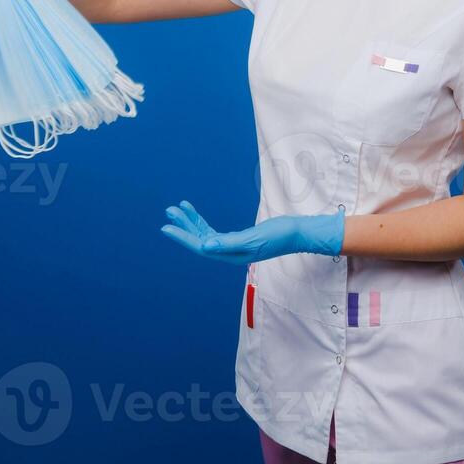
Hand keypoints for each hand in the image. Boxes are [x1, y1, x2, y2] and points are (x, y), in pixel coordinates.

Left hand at [159, 200, 344, 265]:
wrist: (298, 232)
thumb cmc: (279, 236)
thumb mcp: (252, 239)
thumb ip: (228, 243)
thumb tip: (205, 246)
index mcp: (230, 255)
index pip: (200, 246)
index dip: (182, 237)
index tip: (165, 227)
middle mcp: (229, 252)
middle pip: (199, 240)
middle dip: (183, 226)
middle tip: (168, 211)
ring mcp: (233, 246)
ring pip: (205, 234)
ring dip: (190, 221)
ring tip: (176, 208)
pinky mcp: (237, 238)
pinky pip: (213, 230)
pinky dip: (201, 221)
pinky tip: (192, 212)